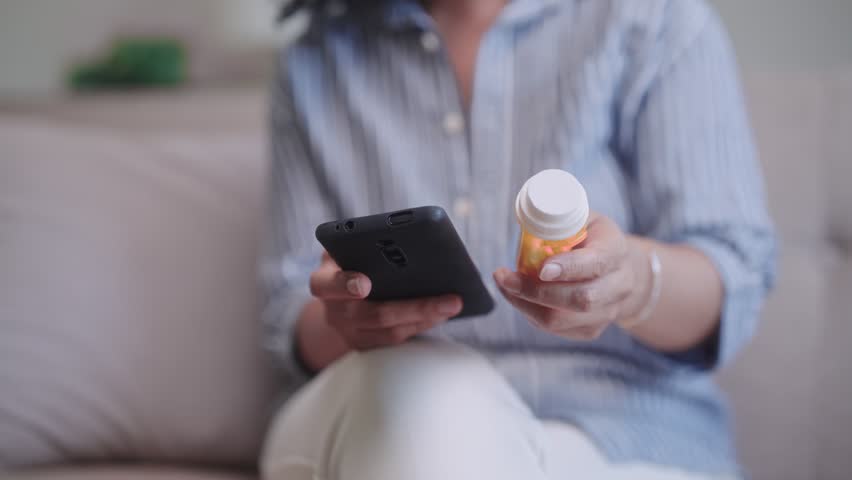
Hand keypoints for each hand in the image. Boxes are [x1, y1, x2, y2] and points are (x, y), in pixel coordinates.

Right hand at [307, 253, 462, 349]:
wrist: (337, 293)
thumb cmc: (348, 259)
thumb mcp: (346, 246)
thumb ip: (363, 241)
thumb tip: (404, 240)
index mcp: (323, 281)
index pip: (327, 284)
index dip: (344, 284)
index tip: (365, 283)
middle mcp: (334, 311)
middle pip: (373, 314)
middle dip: (415, 307)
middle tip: (450, 299)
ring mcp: (350, 333)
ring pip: (391, 332)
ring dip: (426, 318)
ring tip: (454, 304)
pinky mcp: (366, 345)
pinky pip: (397, 339)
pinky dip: (422, 325)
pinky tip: (444, 312)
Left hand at [493, 214, 650, 339]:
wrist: (623, 271)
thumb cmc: (595, 240)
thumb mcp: (584, 219)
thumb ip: (560, 222)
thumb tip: (528, 221)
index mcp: (615, 251)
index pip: (596, 264)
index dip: (568, 268)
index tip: (541, 268)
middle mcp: (617, 286)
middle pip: (580, 299)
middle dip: (535, 291)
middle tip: (504, 277)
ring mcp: (606, 312)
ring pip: (562, 320)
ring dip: (525, 304)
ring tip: (504, 285)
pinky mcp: (591, 330)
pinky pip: (555, 329)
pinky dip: (530, 313)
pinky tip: (519, 296)